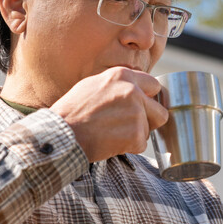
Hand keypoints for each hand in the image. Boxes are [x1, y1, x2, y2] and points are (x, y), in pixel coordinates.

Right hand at [50, 67, 168, 161]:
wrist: (63, 133)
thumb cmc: (72, 111)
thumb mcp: (93, 85)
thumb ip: (117, 84)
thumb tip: (134, 88)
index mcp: (123, 75)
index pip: (153, 85)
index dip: (148, 99)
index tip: (142, 107)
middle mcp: (133, 91)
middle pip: (160, 110)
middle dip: (150, 120)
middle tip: (133, 126)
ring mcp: (136, 112)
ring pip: (150, 129)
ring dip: (137, 134)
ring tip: (114, 134)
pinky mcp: (136, 134)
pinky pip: (141, 144)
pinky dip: (129, 147)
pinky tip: (112, 143)